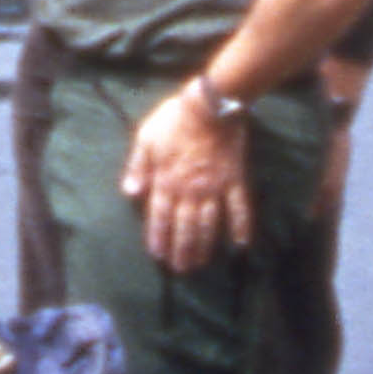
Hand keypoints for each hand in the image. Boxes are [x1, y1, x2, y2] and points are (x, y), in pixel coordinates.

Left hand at [124, 86, 254, 271]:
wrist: (209, 105)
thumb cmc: (174, 119)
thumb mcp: (146, 138)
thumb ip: (138, 167)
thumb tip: (130, 193)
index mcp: (166, 180)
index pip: (160, 216)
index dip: (159, 237)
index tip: (159, 255)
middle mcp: (190, 190)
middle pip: (184, 226)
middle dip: (182, 249)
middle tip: (181, 268)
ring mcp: (214, 187)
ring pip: (208, 223)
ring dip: (204, 245)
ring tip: (201, 262)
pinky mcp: (234, 180)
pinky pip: (239, 208)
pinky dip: (241, 227)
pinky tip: (242, 244)